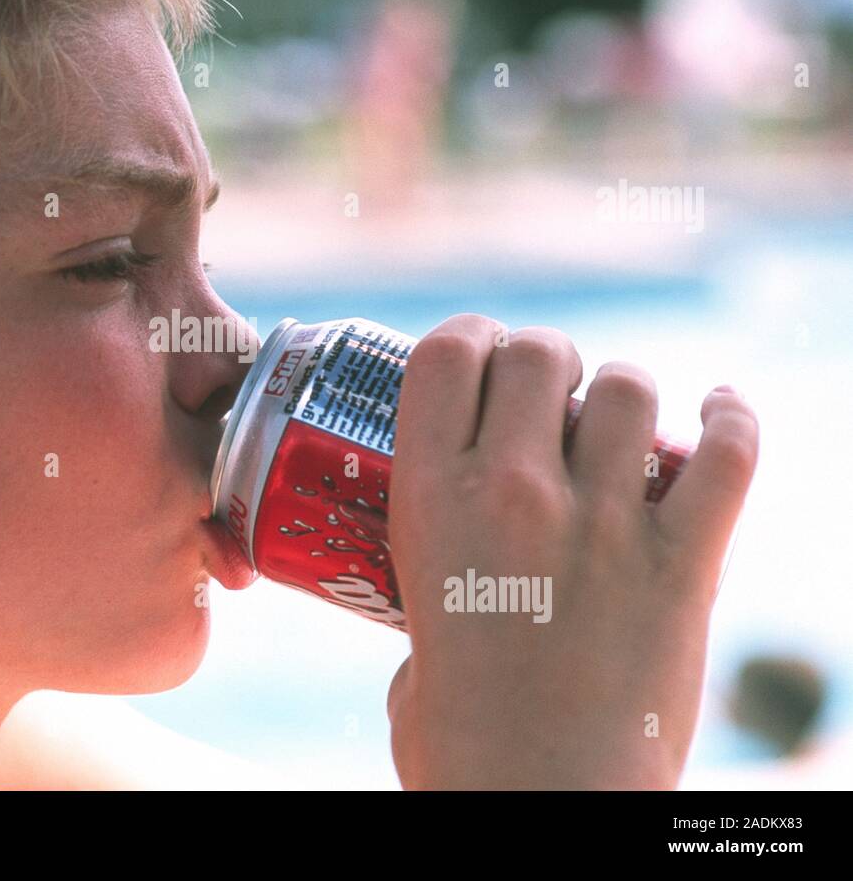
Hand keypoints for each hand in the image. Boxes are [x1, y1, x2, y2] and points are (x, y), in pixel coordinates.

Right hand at [385, 314, 757, 788]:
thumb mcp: (409, 623)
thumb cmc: (457, 733)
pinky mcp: (679, 565)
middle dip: (547, 361)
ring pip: (629, 388)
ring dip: (624, 393)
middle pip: (539, 353)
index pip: (444, 355)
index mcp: (430, 499)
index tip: (484, 355)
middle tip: (550, 401)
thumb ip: (435, 569)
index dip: (469, 338)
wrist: (533, 802)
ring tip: (621, 427)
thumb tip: (463, 561)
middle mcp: (512, 492)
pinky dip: (732, 418)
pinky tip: (721, 408)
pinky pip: (728, 455)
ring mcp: (603, 523)